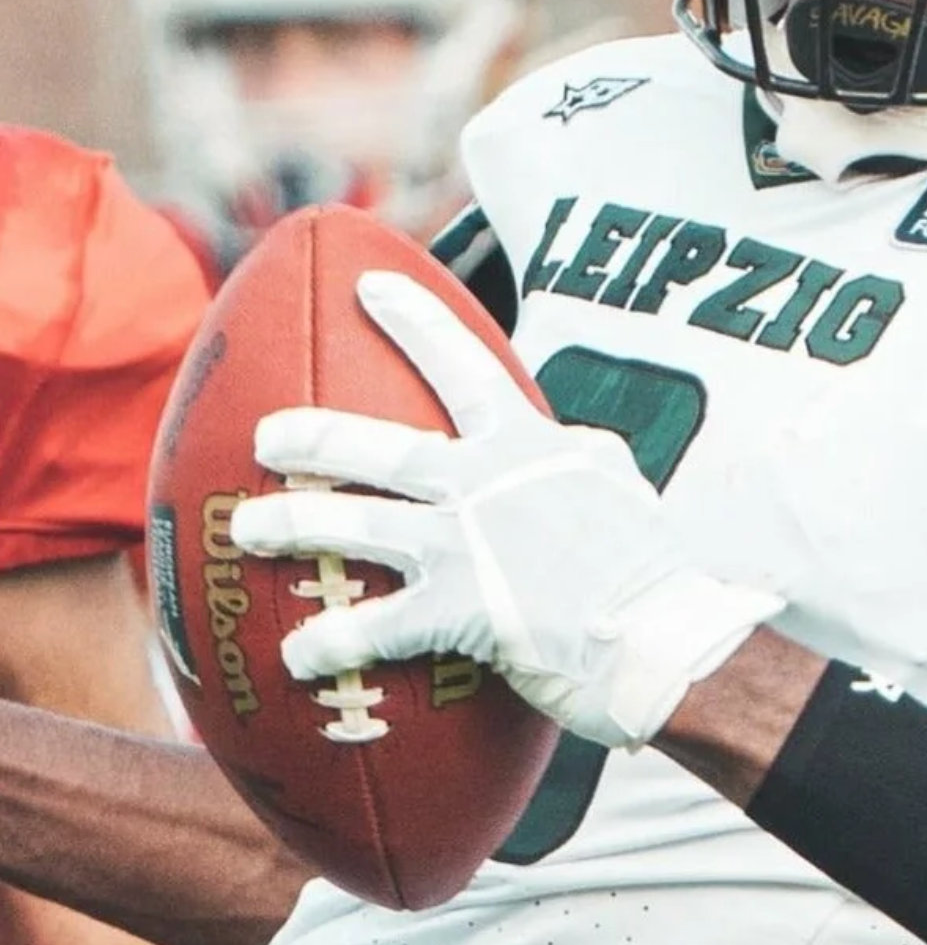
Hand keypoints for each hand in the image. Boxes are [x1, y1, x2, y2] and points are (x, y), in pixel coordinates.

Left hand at [230, 269, 780, 748]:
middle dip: (312, 438)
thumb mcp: (615, 485)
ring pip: (356, 525)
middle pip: (381, 448)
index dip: (415, 322)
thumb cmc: (648, 569)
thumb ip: (571, 458)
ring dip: (292, 526)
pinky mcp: (459, 611)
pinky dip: (329, 640)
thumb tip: (561, 441)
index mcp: (530, 446)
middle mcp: (489, 484)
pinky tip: (296, 656)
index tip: (369, 288)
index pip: (468, 366)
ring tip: (245, 530)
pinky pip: (374, 626)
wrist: (665, 638)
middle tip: (265, 435)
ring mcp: (469, 544)